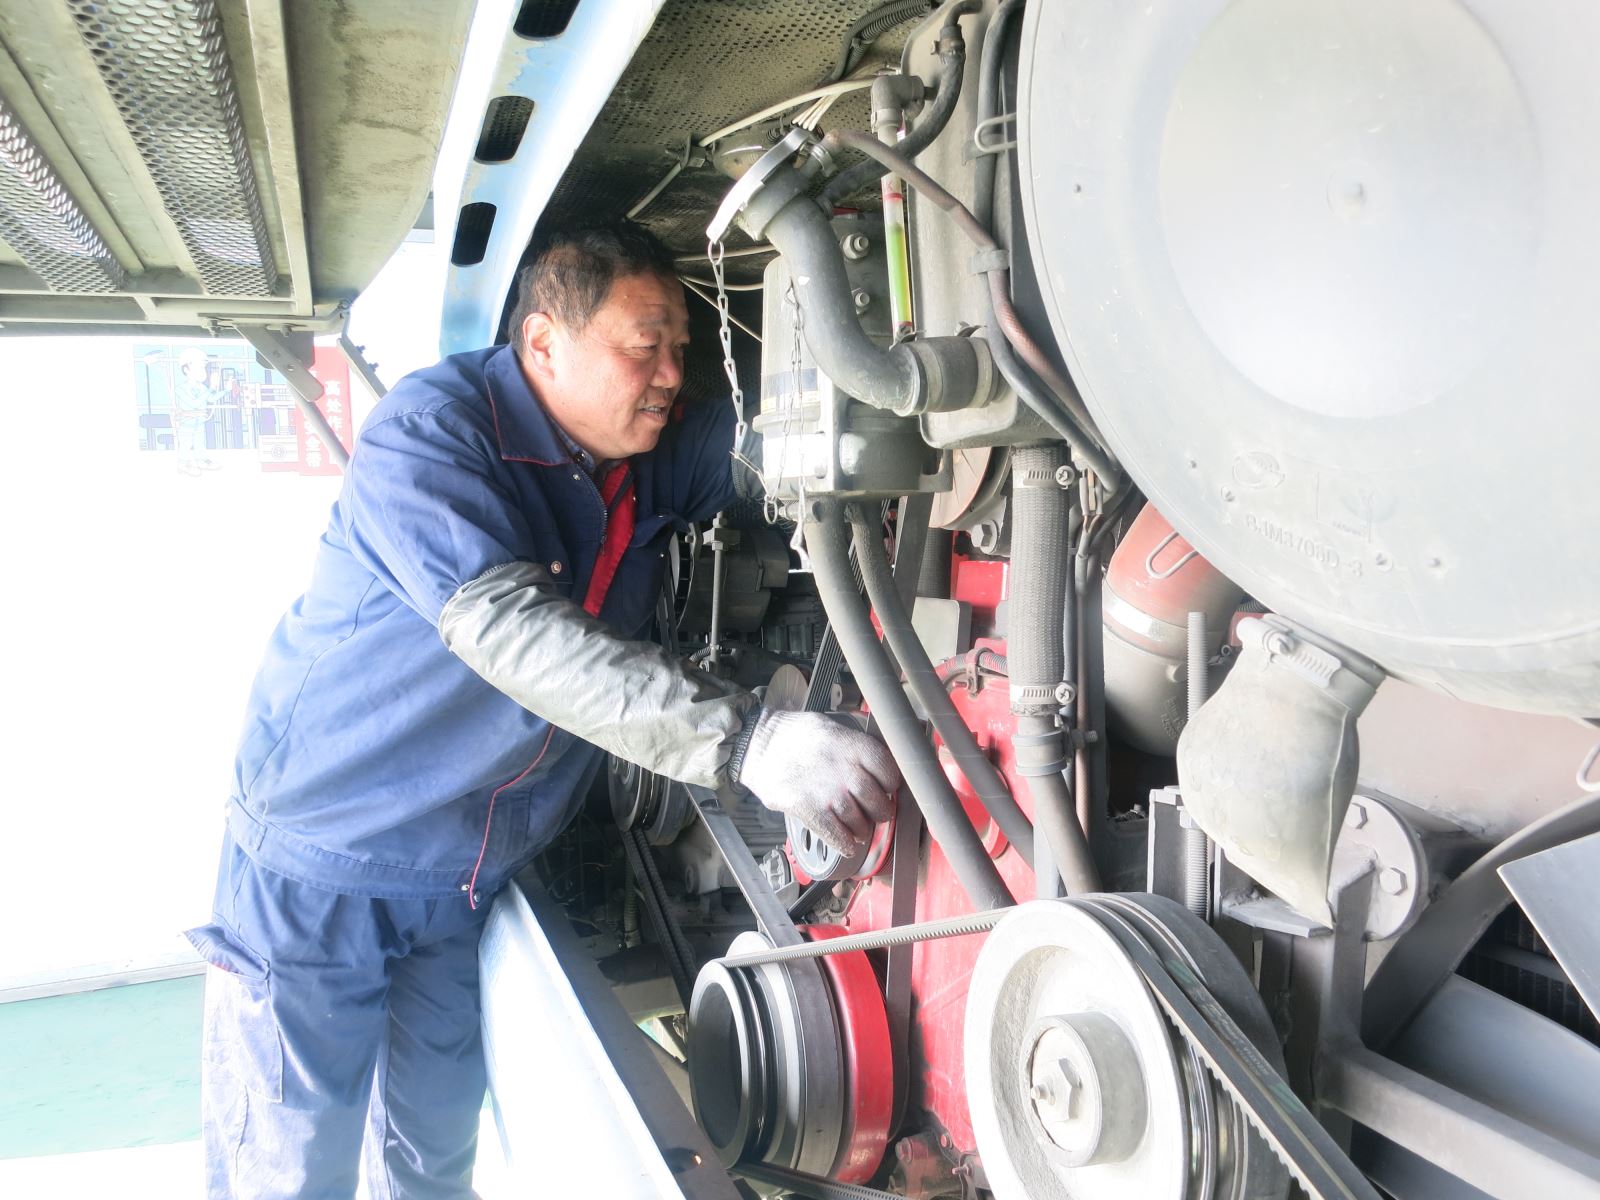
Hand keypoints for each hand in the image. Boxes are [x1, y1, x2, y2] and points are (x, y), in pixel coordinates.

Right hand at [734, 709, 899, 852]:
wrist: (757, 745)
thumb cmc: (794, 735)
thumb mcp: (830, 728)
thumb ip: (854, 747)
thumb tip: (875, 767)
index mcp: (853, 746)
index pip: (888, 771)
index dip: (890, 783)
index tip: (885, 787)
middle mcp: (845, 770)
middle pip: (877, 801)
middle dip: (879, 811)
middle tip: (875, 812)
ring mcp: (828, 793)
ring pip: (859, 821)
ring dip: (861, 829)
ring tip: (858, 828)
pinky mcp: (810, 810)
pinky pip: (837, 834)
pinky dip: (845, 843)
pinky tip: (847, 844)